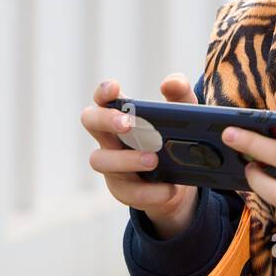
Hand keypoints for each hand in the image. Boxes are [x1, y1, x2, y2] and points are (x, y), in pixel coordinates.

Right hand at [81, 74, 200, 238]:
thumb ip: (180, 93)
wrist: (181, 180)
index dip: (104, 92)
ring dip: (126, 159)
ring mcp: (111, 166)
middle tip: (128, 124)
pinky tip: (170, 189)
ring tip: (154, 160)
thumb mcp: (184, 113)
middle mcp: (109, 138)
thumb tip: (171, 83)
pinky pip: (128, 192)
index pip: (102, 98)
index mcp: (121, 115)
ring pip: (100, 160)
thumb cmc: (174, 137)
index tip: (115, 87)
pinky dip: (151, 191)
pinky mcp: (123, 190)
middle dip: (106, 120)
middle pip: (91, 121)